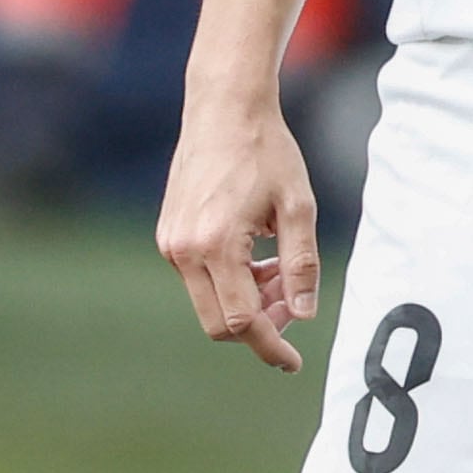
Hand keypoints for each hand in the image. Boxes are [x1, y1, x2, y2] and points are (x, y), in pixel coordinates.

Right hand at [157, 89, 317, 373]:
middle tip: (293, 300)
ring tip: (280, 268)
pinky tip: (258, 254)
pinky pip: (200, 278)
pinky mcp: (169, 236)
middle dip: (259, 323)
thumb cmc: (267, 152)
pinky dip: (230, 280)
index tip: (292, 362)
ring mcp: (171, 244)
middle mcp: (184, 251)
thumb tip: (303, 315)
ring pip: (209, 301)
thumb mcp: (299, 206)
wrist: (224, 110)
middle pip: (218, 323)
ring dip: (246, 299)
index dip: (269, 345)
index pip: (239, 322)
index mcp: (217, 246)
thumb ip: (302, 264)